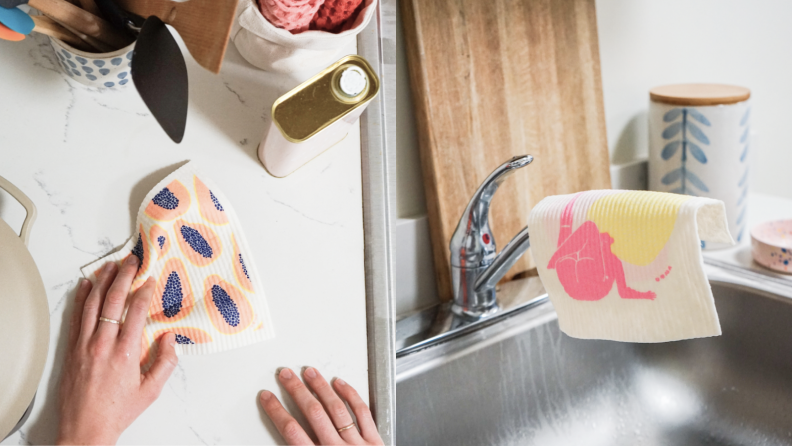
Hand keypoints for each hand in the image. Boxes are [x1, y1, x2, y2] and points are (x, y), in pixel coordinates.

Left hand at [57, 256, 177, 444]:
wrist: (85, 428)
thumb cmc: (117, 411)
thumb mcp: (151, 391)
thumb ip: (165, 362)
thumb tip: (170, 338)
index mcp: (126, 353)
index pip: (135, 311)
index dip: (144, 291)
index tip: (150, 279)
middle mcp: (103, 345)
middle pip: (113, 300)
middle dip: (124, 276)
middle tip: (131, 261)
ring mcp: (84, 345)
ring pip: (93, 304)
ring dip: (102, 281)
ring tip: (110, 265)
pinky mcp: (71, 350)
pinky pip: (76, 317)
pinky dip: (81, 298)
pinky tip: (86, 285)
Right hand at [260, 367, 382, 444]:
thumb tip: (286, 443)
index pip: (291, 431)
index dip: (276, 411)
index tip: (267, 398)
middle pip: (313, 413)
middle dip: (297, 390)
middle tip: (286, 375)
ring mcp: (358, 445)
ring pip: (336, 408)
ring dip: (321, 388)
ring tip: (310, 372)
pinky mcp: (376, 443)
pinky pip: (362, 413)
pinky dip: (351, 395)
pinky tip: (340, 383)